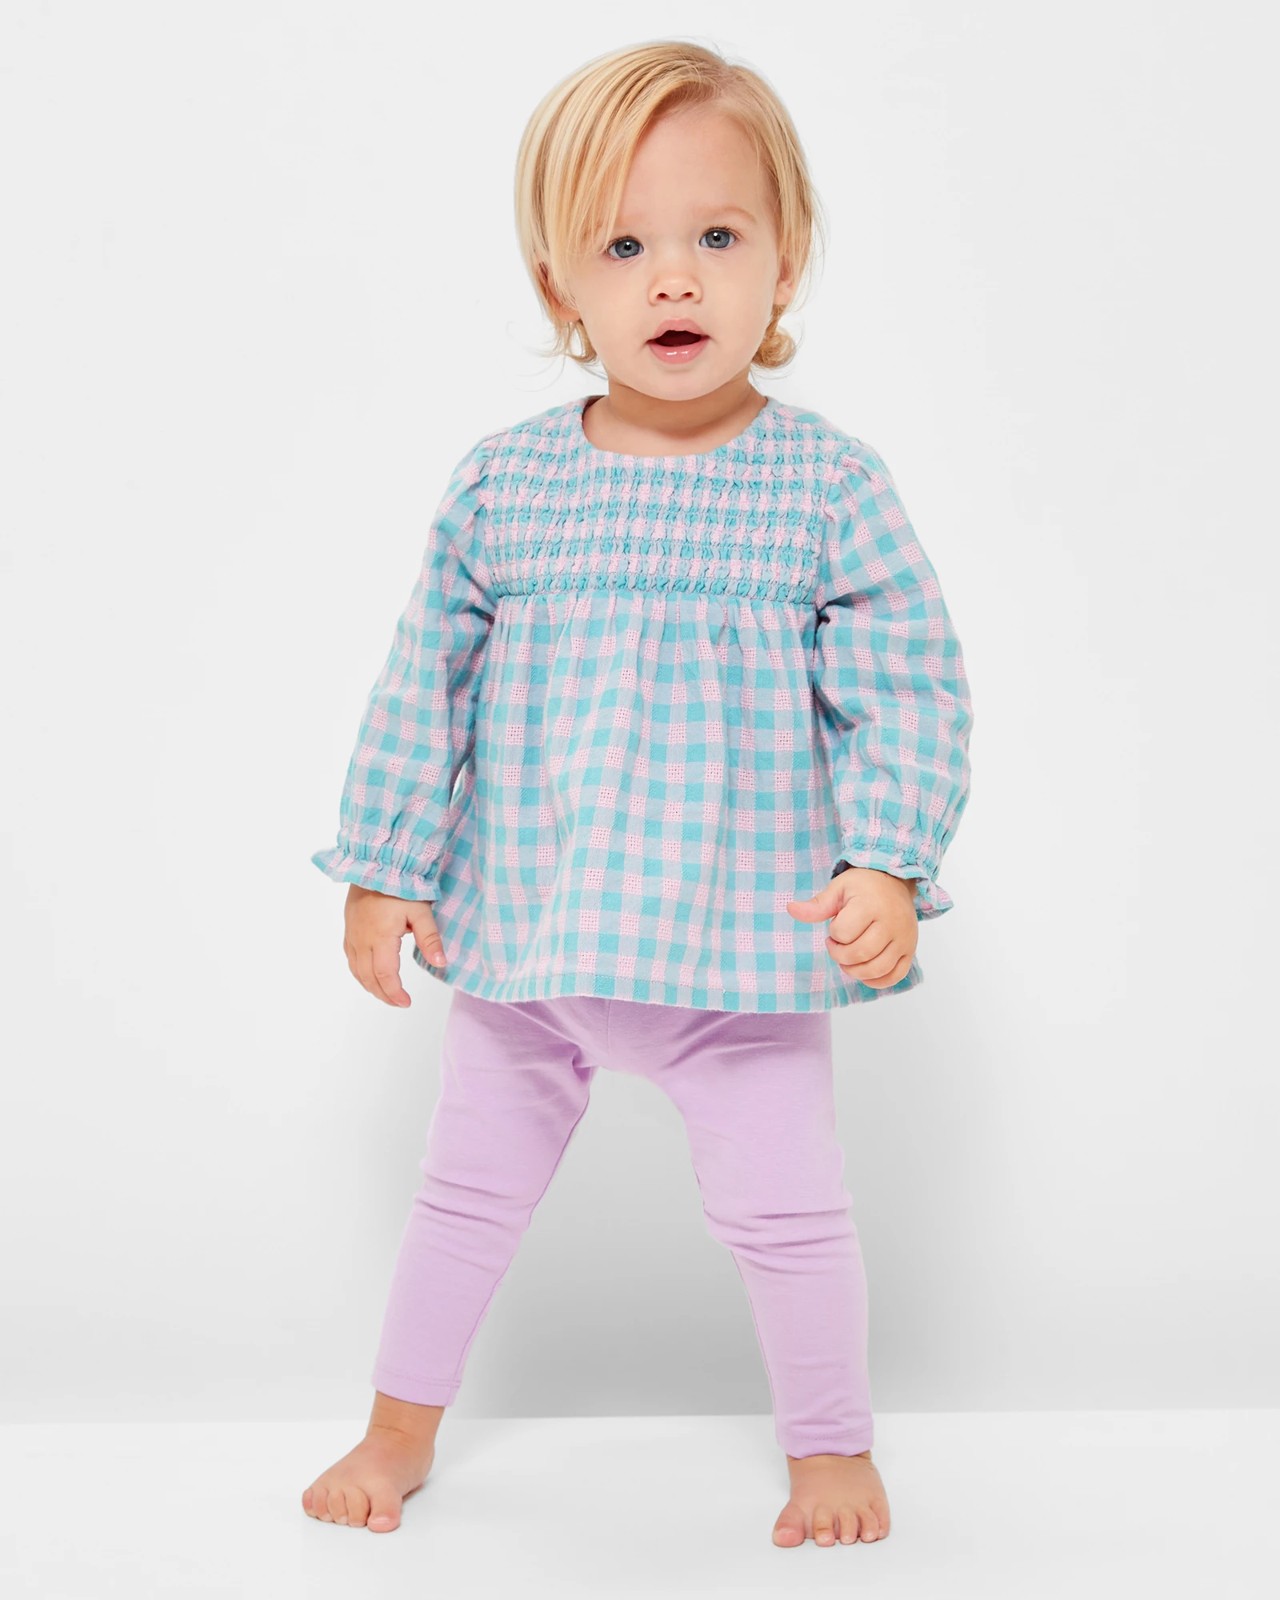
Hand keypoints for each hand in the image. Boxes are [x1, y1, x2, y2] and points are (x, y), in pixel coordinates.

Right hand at [341, 885, 447, 1007]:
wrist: (375, 864)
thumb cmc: (401, 885)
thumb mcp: (421, 911)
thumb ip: (430, 939)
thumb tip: (441, 963)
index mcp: (380, 937)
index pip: (385, 975)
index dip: (395, 993)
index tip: (406, 1003)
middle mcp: (362, 939)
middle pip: (368, 977)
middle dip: (384, 994)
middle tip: (399, 1002)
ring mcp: (352, 935)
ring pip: (357, 970)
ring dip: (370, 986)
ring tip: (387, 994)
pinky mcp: (348, 929)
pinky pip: (350, 958)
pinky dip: (360, 973)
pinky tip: (369, 976)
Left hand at [786, 869, 918, 988]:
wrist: (895, 882)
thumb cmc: (863, 886)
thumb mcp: (838, 888)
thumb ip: (817, 905)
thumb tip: (790, 909)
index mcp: (871, 905)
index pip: (844, 932)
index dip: (833, 934)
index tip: (834, 927)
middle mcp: (891, 923)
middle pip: (860, 953)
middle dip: (840, 955)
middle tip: (837, 945)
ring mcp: (903, 939)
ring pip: (877, 969)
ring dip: (855, 971)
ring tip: (848, 959)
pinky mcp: (910, 950)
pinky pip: (895, 976)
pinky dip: (876, 981)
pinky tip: (864, 971)